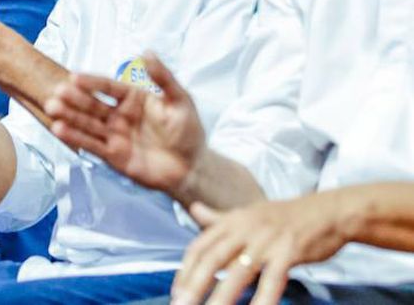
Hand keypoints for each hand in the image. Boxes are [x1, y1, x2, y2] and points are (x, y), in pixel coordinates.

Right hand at [44, 55, 205, 194]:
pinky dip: (75, 138)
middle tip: (57, 91)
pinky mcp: (112, 154)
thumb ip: (162, 77)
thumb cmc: (189, 132)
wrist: (192, 168)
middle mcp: (119, 114)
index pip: (108, 87)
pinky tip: (60, 130)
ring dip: (69, 116)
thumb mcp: (180, 100)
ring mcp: (114, 134)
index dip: (92, 82)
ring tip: (52, 108)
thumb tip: (147, 52)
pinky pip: (91, 144)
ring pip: (87, 123)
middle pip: (93, 104)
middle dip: (74, 98)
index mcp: (133, 98)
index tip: (74, 76)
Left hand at [172, 195, 348, 304]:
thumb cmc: (285, 217)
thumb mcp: (248, 213)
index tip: (177, 291)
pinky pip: (272, 280)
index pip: (200, 247)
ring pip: (238, 272)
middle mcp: (244, 228)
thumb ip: (219, 218)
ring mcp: (266, 240)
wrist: (328, 212)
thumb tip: (195, 209)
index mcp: (232, 221)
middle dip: (194, 284)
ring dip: (222, 297)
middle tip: (180, 304)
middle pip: (211, 259)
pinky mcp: (289, 252)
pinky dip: (263, 299)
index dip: (186, 270)